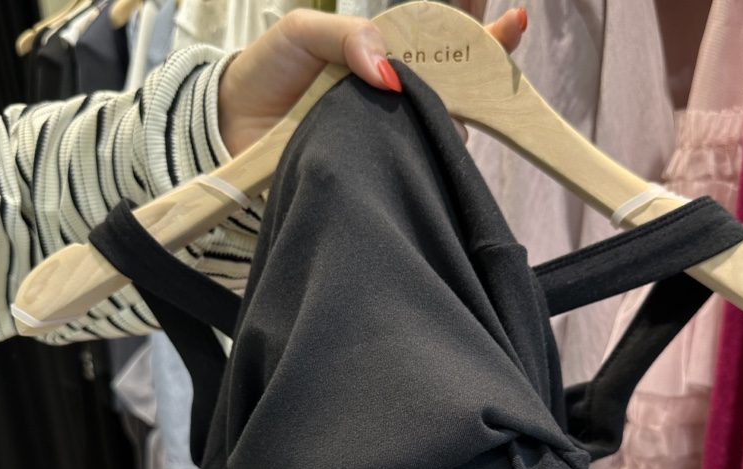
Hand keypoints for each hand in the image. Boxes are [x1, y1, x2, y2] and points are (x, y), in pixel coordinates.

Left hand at [218, 8, 526, 155]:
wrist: (230, 130)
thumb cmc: (270, 73)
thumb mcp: (305, 33)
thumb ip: (349, 37)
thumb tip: (390, 73)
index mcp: (382, 57)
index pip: (440, 40)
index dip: (477, 32)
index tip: (512, 22)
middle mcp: (395, 98)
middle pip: (455, 85)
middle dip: (487, 69)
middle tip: (509, 43)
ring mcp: (390, 137)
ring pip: (441, 127)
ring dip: (457, 113)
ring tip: (466, 96)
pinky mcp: (379, 172)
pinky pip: (414, 165)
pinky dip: (429, 156)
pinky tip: (438, 143)